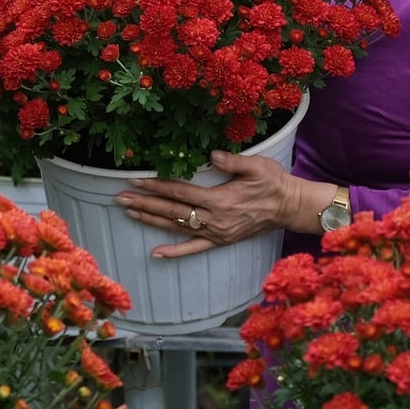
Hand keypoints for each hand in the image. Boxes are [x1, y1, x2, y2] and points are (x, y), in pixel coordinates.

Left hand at [113, 152, 331, 258]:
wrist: (289, 207)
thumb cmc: (274, 182)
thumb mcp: (257, 166)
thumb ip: (234, 161)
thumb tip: (211, 154)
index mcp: (220, 200)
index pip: (180, 193)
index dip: (156, 186)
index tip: (135, 181)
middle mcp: (215, 219)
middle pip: (172, 212)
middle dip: (145, 204)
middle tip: (120, 198)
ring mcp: (217, 233)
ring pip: (178, 228)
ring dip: (152, 221)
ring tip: (130, 213)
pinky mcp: (221, 240)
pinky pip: (194, 249)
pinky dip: (174, 252)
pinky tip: (156, 253)